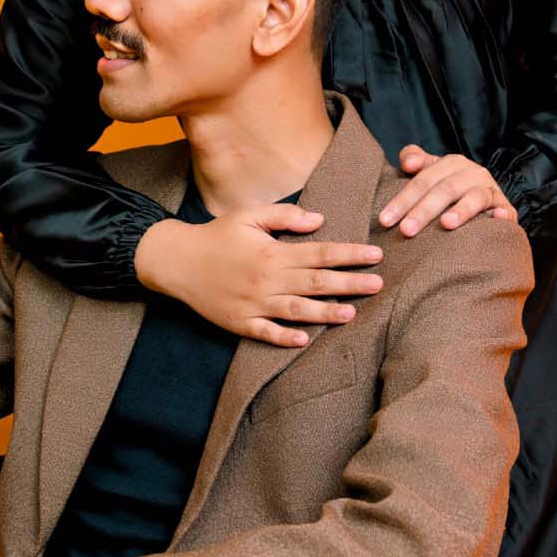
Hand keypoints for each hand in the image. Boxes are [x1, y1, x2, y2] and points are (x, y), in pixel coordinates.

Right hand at [136, 208, 382, 349]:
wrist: (177, 261)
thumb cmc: (216, 235)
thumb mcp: (247, 215)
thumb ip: (283, 216)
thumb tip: (319, 220)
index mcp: (272, 252)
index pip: (320, 253)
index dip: (349, 255)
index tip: (375, 256)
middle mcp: (266, 279)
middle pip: (315, 282)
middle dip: (349, 284)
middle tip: (379, 285)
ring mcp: (253, 304)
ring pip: (296, 311)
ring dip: (325, 313)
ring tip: (352, 314)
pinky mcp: (239, 322)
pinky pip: (265, 333)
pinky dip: (284, 337)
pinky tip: (304, 341)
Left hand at [379, 146, 516, 236]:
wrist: (486, 197)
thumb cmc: (449, 188)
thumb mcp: (431, 171)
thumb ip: (415, 159)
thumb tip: (408, 163)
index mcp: (451, 164)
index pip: (423, 181)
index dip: (403, 200)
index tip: (385, 220)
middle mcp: (473, 173)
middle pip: (445, 189)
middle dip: (423, 210)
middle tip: (406, 230)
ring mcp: (491, 190)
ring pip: (475, 198)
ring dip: (462, 210)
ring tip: (446, 224)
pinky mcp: (506, 209)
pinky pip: (506, 211)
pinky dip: (502, 216)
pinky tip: (498, 220)